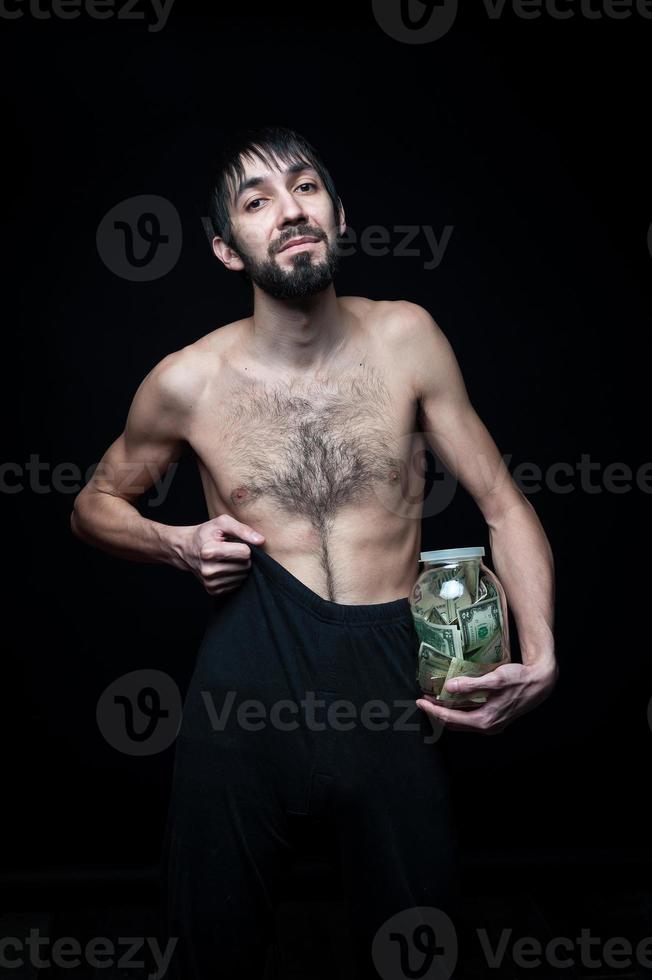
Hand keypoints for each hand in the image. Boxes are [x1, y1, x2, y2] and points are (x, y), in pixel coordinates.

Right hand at [180, 514, 264, 596]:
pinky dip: (235, 575)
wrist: (185, 549)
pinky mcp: (213, 591)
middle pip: (246, 565)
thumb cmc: (206, 533)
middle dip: (243, 557)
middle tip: (230, 550)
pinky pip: (238, 584)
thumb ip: (243, 529)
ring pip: (243, 576)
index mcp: (209, 551)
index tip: (234, 542)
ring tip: (226, 558)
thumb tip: (261, 541)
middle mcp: (208, 570)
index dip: (244, 545)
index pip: (245, 553)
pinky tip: (224, 567)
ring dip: (240, 566)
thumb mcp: (222, 523)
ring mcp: (210, 582)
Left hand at [416, 660, 557, 733]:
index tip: (420, 701)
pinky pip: (470, 718)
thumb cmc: (518, 679)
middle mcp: (487, 726)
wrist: (540, 683)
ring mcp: (492, 724)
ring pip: (462, 722)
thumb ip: (472, 685)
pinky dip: (458, 710)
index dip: (433, 710)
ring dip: (447, 712)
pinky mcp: (495, 718)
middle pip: (454, 724)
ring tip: (435, 698)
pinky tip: (454, 699)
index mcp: (485, 720)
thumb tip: (449, 688)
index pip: (451, 719)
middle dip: (437, 712)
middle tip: (424, 699)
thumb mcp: (495, 679)